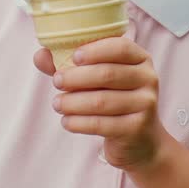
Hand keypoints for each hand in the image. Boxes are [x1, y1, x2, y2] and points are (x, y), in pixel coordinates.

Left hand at [32, 29, 171, 171]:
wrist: (140, 140)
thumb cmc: (114, 100)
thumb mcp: (97, 79)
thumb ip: (70, 65)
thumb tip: (40, 55)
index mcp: (140, 59)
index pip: (120, 47)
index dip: (95, 50)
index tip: (73, 57)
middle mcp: (148, 78)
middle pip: (108, 74)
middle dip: (76, 77)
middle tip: (56, 82)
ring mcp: (146, 104)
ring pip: (102, 101)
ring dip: (73, 102)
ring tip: (57, 104)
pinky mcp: (137, 128)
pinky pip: (102, 124)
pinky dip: (79, 122)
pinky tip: (66, 122)